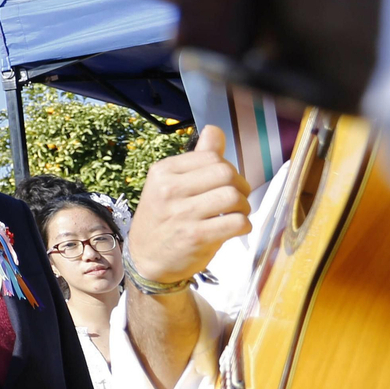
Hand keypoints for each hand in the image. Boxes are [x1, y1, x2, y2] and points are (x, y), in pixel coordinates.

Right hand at [127, 126, 250, 284]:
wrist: (146, 258)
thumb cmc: (162, 218)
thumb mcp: (170, 185)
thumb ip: (196, 158)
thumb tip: (215, 130)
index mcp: (163, 172)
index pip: (211, 156)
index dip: (228, 168)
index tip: (225, 184)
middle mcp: (170, 190)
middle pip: (225, 173)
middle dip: (240, 186)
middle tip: (236, 199)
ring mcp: (182, 214)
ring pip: (233, 196)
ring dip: (244, 206)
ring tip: (236, 213)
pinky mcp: (196, 237)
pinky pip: (236, 222)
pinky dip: (243, 225)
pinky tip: (234, 228)